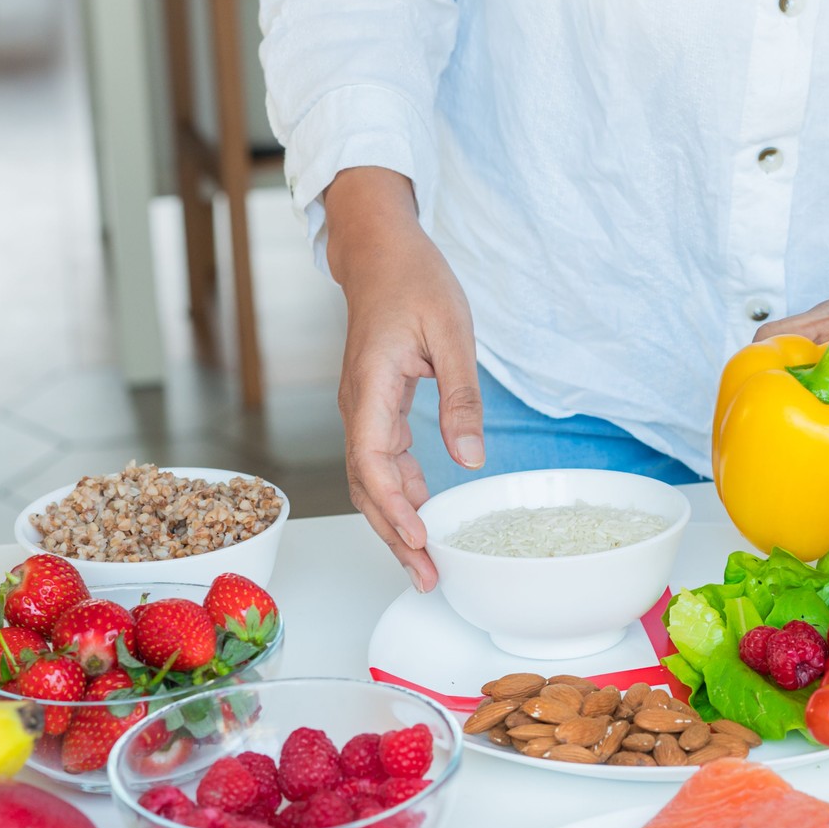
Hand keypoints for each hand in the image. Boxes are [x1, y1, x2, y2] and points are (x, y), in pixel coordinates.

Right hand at [322, 168, 482, 590]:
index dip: (393, 508)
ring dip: (396, 520)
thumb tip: (470, 457)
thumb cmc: (415, 280)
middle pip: (366, 486)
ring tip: (425, 560)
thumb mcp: (453, 332)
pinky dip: (400, 491)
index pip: (372, 463)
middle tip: (427, 576)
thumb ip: (461, 396)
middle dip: (393, 534)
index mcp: (371, 387)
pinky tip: (425, 511)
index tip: (419, 540)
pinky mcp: (374, 406)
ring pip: (371, 479)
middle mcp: (358, 405)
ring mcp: (362, 408)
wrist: (380, 250)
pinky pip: (380, 460)